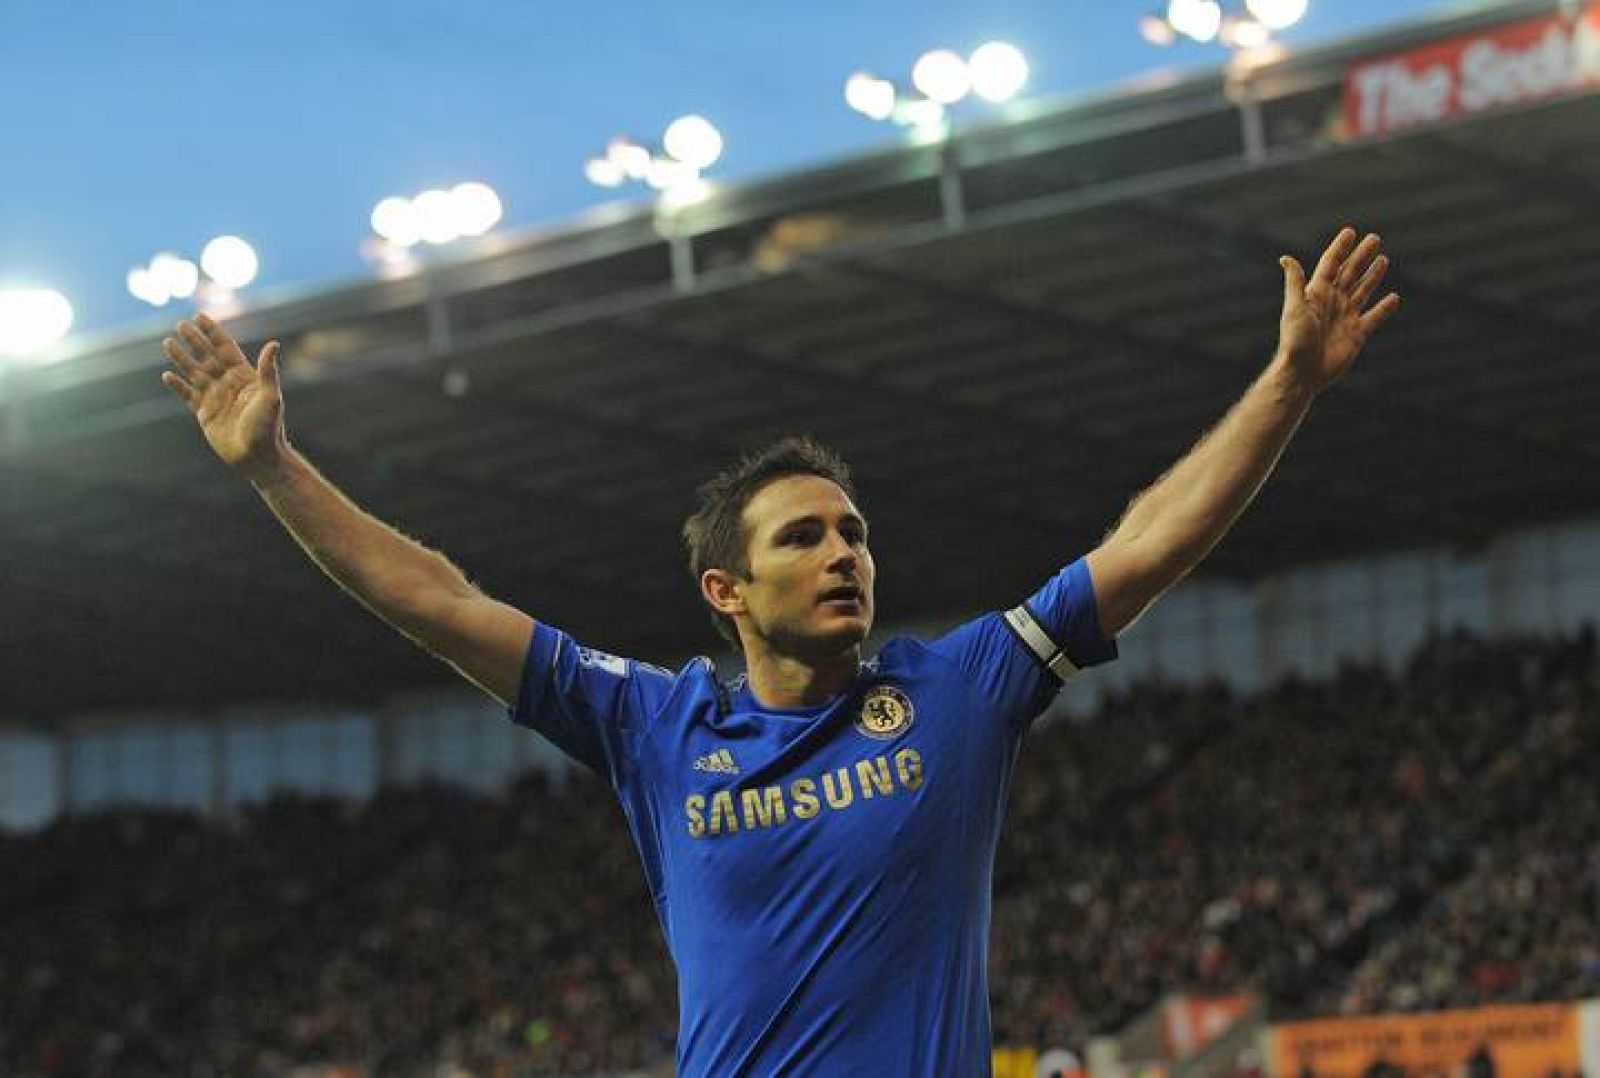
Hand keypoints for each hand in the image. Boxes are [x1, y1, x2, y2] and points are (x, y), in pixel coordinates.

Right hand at [160, 313, 285, 476]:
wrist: (257, 457)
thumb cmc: (268, 428)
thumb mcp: (270, 397)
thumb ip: (268, 371)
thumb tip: (274, 344)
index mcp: (245, 377)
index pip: (225, 348)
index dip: (213, 332)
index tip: (200, 317)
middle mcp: (228, 384)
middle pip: (207, 356)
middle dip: (195, 340)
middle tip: (180, 325)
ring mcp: (215, 398)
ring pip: (194, 372)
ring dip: (181, 358)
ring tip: (167, 343)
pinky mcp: (204, 414)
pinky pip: (187, 395)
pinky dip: (178, 385)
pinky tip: (167, 375)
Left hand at [1276, 226, 1400, 394]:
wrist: (1303, 373)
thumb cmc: (1295, 341)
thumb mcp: (1295, 308)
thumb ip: (1295, 283)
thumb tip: (1285, 258)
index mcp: (1317, 294)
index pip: (1331, 264)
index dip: (1340, 248)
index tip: (1350, 231)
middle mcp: (1332, 303)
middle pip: (1350, 273)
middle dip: (1361, 256)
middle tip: (1374, 238)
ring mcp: (1345, 318)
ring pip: (1363, 291)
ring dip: (1372, 276)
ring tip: (1383, 260)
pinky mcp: (1356, 335)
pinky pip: (1374, 317)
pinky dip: (1384, 308)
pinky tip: (1394, 298)